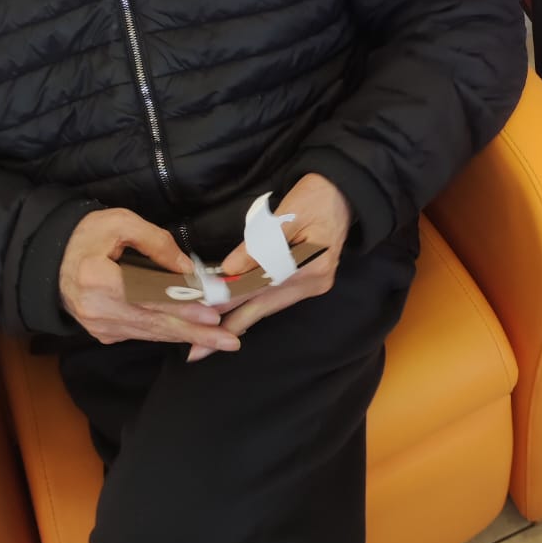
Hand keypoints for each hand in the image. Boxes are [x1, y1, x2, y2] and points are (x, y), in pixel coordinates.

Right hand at [59, 208, 240, 353]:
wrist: (51, 259)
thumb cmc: (88, 235)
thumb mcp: (121, 223)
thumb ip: (157, 243)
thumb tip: (189, 270)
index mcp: (97, 279)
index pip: (148, 296)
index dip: (182, 307)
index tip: (212, 314)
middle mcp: (97, 310)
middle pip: (154, 323)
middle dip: (195, 333)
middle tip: (230, 340)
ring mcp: (100, 326)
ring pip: (150, 333)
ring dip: (187, 336)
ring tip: (221, 340)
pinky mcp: (104, 333)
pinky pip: (142, 333)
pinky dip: (168, 333)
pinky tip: (194, 334)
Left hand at [185, 174, 352, 361]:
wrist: (343, 191)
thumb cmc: (315, 196)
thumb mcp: (286, 214)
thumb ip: (259, 243)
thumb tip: (229, 270)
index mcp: (310, 265)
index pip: (260, 286)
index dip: (229, 298)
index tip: (200, 311)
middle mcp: (315, 283)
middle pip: (265, 306)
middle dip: (231, 325)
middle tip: (198, 351)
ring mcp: (315, 286)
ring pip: (270, 306)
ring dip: (239, 321)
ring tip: (209, 341)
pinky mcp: (311, 284)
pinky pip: (277, 299)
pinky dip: (255, 307)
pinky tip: (236, 322)